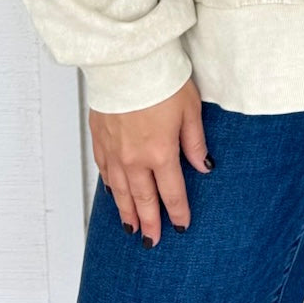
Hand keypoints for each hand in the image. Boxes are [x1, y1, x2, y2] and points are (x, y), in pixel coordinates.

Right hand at [89, 74, 212, 245]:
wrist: (126, 60)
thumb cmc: (161, 79)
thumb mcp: (189, 109)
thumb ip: (195, 142)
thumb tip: (203, 165)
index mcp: (161, 153)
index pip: (172, 192)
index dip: (178, 212)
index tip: (181, 226)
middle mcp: (135, 159)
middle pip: (144, 199)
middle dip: (150, 223)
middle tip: (152, 241)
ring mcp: (114, 151)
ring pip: (121, 192)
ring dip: (127, 212)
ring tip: (132, 228)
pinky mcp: (100, 139)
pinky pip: (105, 172)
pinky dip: (110, 188)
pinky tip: (114, 195)